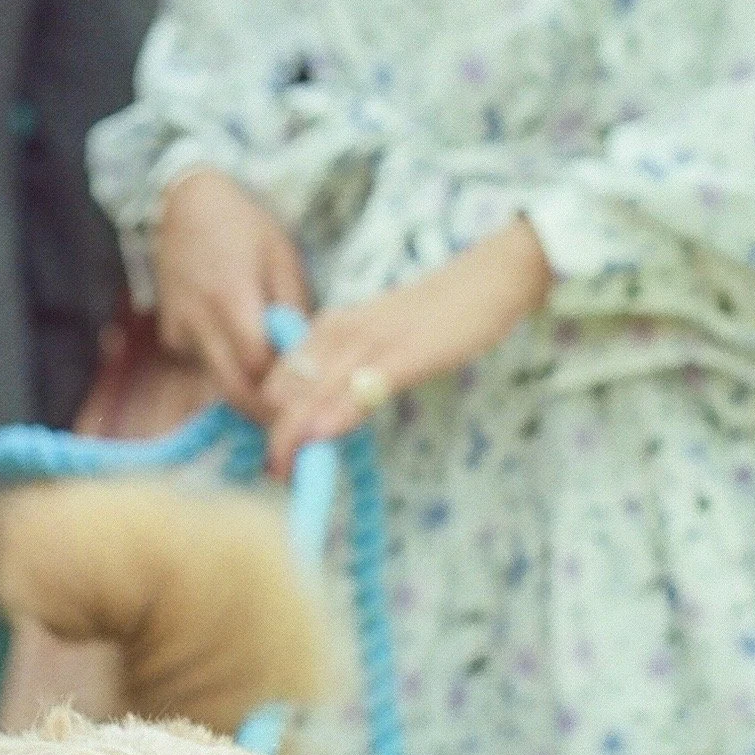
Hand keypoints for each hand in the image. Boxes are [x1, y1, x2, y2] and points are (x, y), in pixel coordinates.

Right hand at [153, 169, 311, 416]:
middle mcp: (199, 321)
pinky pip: (204, 364)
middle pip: (233, 388)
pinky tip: (236, 340)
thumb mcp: (282, 259)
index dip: (283, 389)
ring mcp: (180, 330)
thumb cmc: (244, 227)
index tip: (307, 402)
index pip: (258, 365)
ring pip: (217, 379)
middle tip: (293, 420)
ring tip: (274, 384)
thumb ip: (293, 311)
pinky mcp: (170, 335)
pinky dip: (226, 363)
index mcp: (232, 298)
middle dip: (264, 411)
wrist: (186, 207)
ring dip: (246, 386)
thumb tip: (308, 359)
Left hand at [256, 217, 551, 474]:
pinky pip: (361, 386)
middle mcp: (338, 333)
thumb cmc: (435, 316)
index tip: (274, 456)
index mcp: (329, 329)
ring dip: (294, 435)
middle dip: (276, 436)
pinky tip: (322, 437)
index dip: (269, 420)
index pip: (279, 379)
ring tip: (284, 472)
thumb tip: (325, 417)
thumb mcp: (378, 341)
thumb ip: (349, 372)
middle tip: (276, 474)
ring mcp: (369, 342)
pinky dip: (337, 413)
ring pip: (313, 391)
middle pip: (286, 390)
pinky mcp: (403, 353)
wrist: (485, 280)